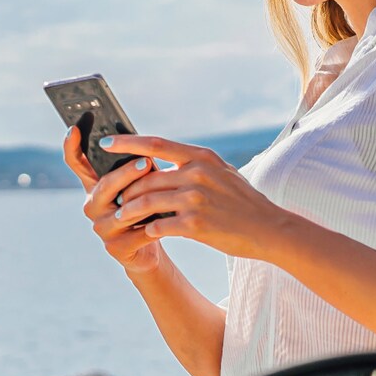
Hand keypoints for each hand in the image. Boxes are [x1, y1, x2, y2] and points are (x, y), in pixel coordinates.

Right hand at [63, 125, 165, 273]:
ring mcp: (102, 228)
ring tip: (162, 192)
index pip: (77, 163)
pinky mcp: (116, 248)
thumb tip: (147, 150)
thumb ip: (137, 167)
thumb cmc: (146, 208)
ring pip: (122, 211)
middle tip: (146, 162)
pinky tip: (171, 219)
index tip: (74, 128)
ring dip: (143, 201)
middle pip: (104, 185)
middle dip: (126, 173)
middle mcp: (92, 206)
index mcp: (95, 185)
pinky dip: (156, 225)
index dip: (72, 146)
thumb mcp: (140, 184)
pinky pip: (138, 234)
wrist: (150, 246)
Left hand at [102, 135, 293, 259]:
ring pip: (147, 202)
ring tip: (122, 216)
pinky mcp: (195, 225)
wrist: (269, 229)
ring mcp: (196, 199)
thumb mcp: (222, 172)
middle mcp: (197, 174)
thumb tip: (164, 160)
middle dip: (127, 189)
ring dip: (131, 210)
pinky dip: (149, 229)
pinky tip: (147, 232)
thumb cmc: (243, 201)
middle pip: (146, 178)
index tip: (106, 142)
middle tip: (115, 197)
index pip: (155, 144)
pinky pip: (159, 225)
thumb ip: (194, 165)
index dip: (127, 142)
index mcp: (201, 157)